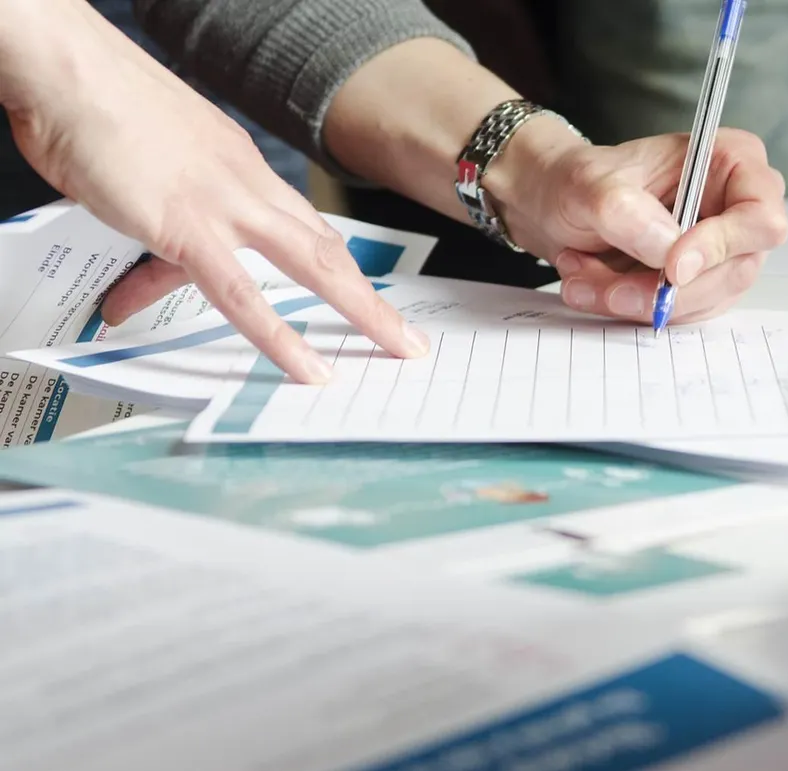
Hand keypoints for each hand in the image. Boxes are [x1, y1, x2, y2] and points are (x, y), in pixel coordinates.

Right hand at [0, 0, 425, 383]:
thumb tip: (143, 282)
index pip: (299, 222)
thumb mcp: (142, 173)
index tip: (357, 290)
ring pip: (311, 265)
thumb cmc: (94, 107)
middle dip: (369, 295)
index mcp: (239, 165)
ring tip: (394, 350)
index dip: (333, 260)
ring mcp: (223, 204)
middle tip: (404, 334)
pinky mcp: (186, 227)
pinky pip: (241, 294)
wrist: (66, 67)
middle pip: (325, 245)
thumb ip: (155, 232)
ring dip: (360, 311)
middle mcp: (245, 183)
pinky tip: (306, 367)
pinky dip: (279, 336)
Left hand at [494, 126, 787, 323]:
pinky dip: (633, 308)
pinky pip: (680, 314)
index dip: (721, 248)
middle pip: (733, 271)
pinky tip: (594, 286)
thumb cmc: (579, 181)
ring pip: (702, 301)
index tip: (671, 268)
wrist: (555, 205)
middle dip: (662, 288)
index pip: (761, 219)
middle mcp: (737, 209)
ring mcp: (723, 252)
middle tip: (603, 287)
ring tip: (583, 278)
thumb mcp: (589, 186)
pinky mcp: (701, 285)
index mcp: (731, 162)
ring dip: (638, 301)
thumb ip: (629, 213)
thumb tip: (670, 253)